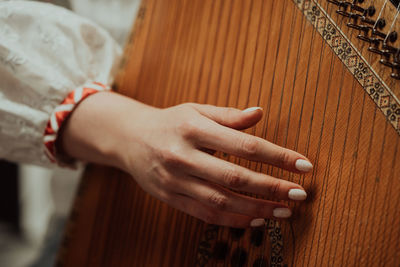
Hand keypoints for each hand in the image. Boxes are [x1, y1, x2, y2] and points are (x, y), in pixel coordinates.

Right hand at [60, 92, 312, 227]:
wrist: (130, 139)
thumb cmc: (170, 122)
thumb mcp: (196, 110)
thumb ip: (228, 115)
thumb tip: (260, 113)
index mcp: (193, 128)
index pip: (244, 145)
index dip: (277, 156)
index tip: (304, 165)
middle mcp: (183, 155)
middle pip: (235, 177)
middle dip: (271, 187)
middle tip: (299, 194)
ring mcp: (175, 180)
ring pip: (221, 201)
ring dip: (256, 208)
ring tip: (283, 212)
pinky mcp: (170, 197)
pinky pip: (205, 214)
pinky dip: (233, 221)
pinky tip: (255, 220)